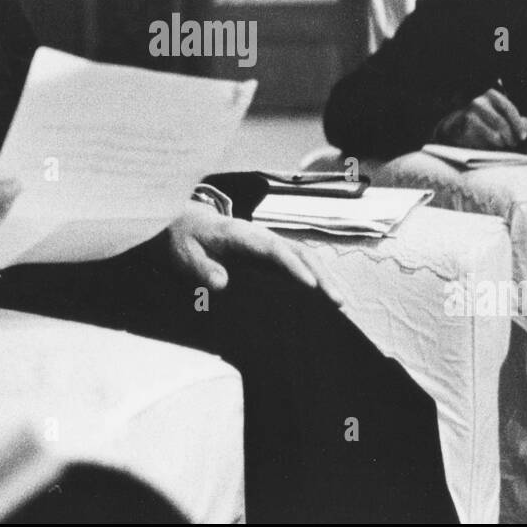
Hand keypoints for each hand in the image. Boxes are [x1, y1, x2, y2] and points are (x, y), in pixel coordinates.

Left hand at [163, 202, 339, 303]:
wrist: (186, 223)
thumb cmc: (186, 240)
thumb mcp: (184, 254)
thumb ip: (200, 267)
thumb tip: (221, 283)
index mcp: (240, 234)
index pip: (273, 249)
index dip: (293, 266)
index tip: (310, 286)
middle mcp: (261, 235)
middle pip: (298, 251)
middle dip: (321, 275)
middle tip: (338, 302)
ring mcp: (268, 243)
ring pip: (303, 256)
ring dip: (324, 277)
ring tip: (341, 304)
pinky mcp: (270, 254)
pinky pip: (297, 262)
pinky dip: (315, 277)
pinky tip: (326, 297)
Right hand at [432, 88, 526, 148]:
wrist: (453, 128)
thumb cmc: (480, 123)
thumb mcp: (499, 118)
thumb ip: (515, 120)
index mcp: (491, 95)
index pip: (508, 108)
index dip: (517, 124)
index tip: (522, 137)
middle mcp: (480, 100)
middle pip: (501, 121)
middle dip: (510, 135)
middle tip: (513, 145)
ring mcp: (470, 110)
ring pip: (493, 129)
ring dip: (501, 141)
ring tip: (503, 146)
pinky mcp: (464, 122)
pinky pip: (481, 135)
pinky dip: (490, 142)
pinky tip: (492, 146)